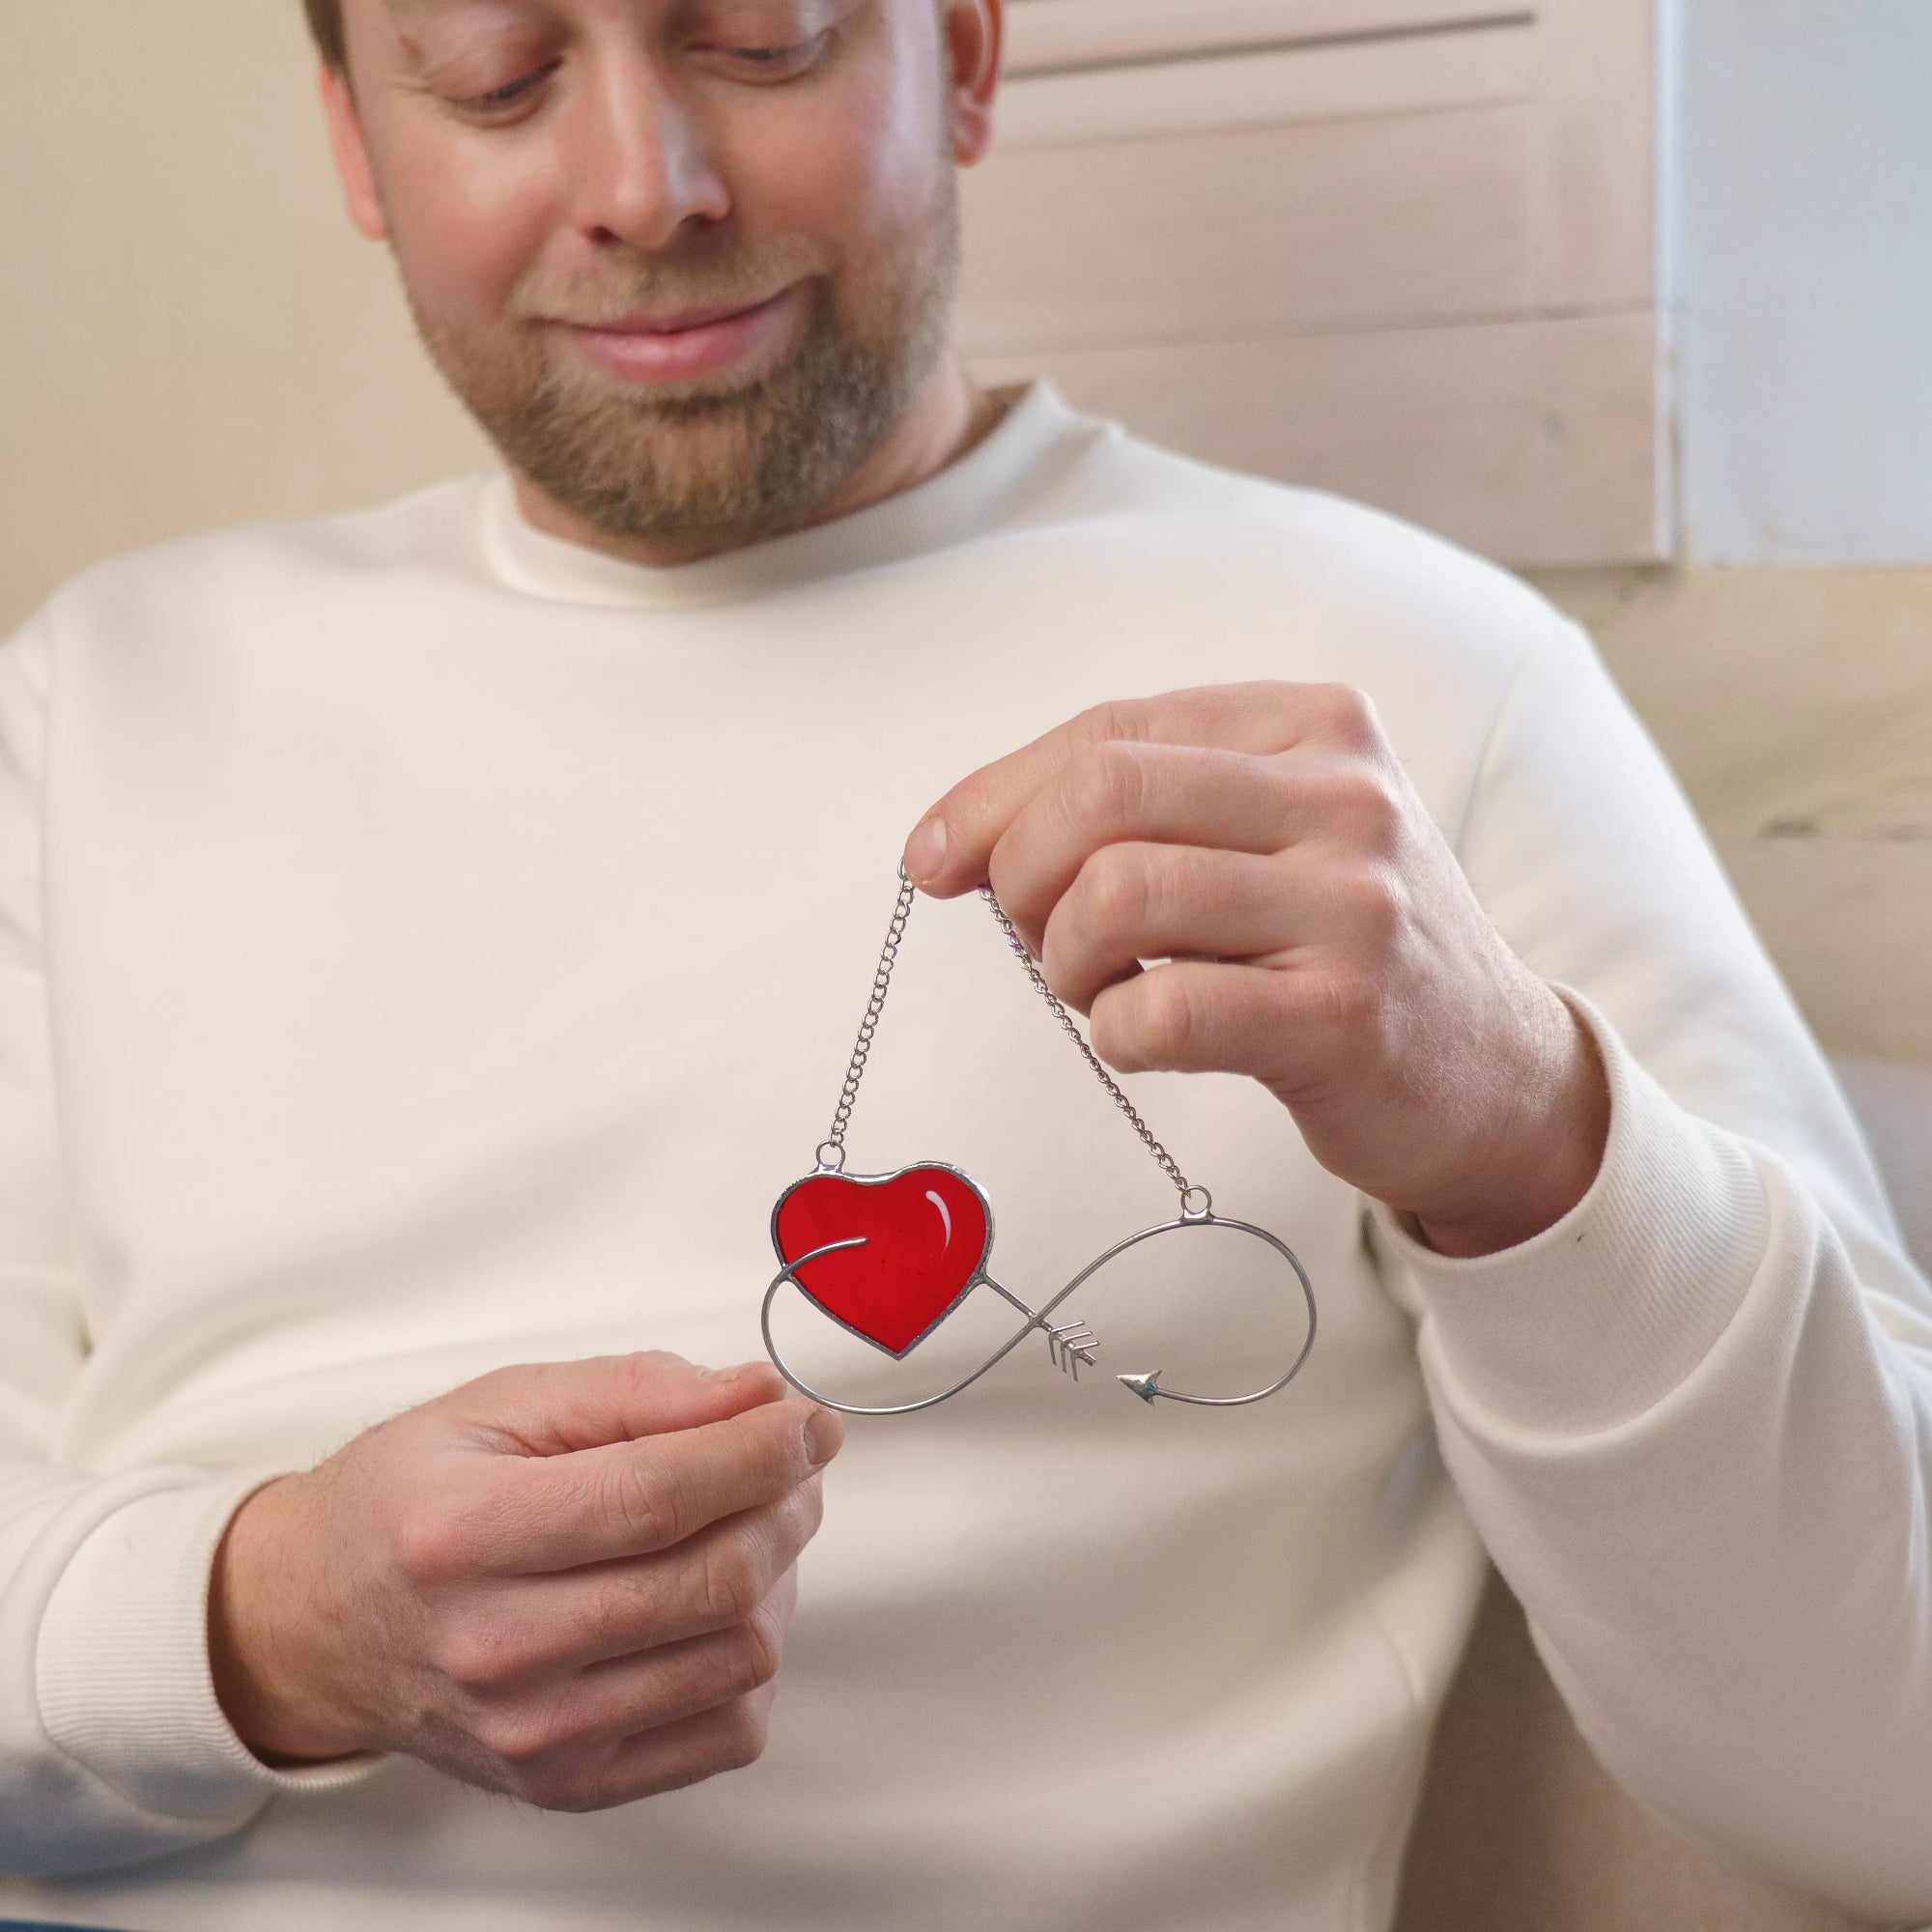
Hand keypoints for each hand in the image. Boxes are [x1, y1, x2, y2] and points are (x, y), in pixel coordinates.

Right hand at [209, 1353, 841, 1810]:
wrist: (317, 1623)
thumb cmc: (410, 1499)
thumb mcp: (503, 1403)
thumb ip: (638, 1389)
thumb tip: (759, 1396)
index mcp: (464, 1533)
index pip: (660, 1495)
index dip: (763, 1450)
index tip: (807, 1419)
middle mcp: (497, 1649)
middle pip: (714, 1580)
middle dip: (786, 1502)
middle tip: (790, 1460)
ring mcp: (536, 1734)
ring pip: (739, 1655)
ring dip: (778, 1575)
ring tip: (746, 1523)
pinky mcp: (570, 1783)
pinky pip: (727, 1730)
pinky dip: (751, 1657)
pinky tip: (714, 1604)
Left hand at [903, 683, 1608, 1257]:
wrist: (1490, 1070)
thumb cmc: (1342, 945)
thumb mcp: (1273, 832)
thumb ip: (1144, 807)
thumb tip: (957, 839)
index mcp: (1314, 723)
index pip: (1110, 731)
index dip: (994, 794)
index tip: (934, 857)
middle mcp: (1345, 795)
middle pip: (1101, 793)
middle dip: (1020, 869)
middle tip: (1036, 934)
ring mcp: (1354, 904)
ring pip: (1117, 893)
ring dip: (1065, 958)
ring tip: (1098, 989)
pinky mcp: (1345, 1016)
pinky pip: (1163, 1009)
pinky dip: (1114, 1033)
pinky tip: (1140, 1037)